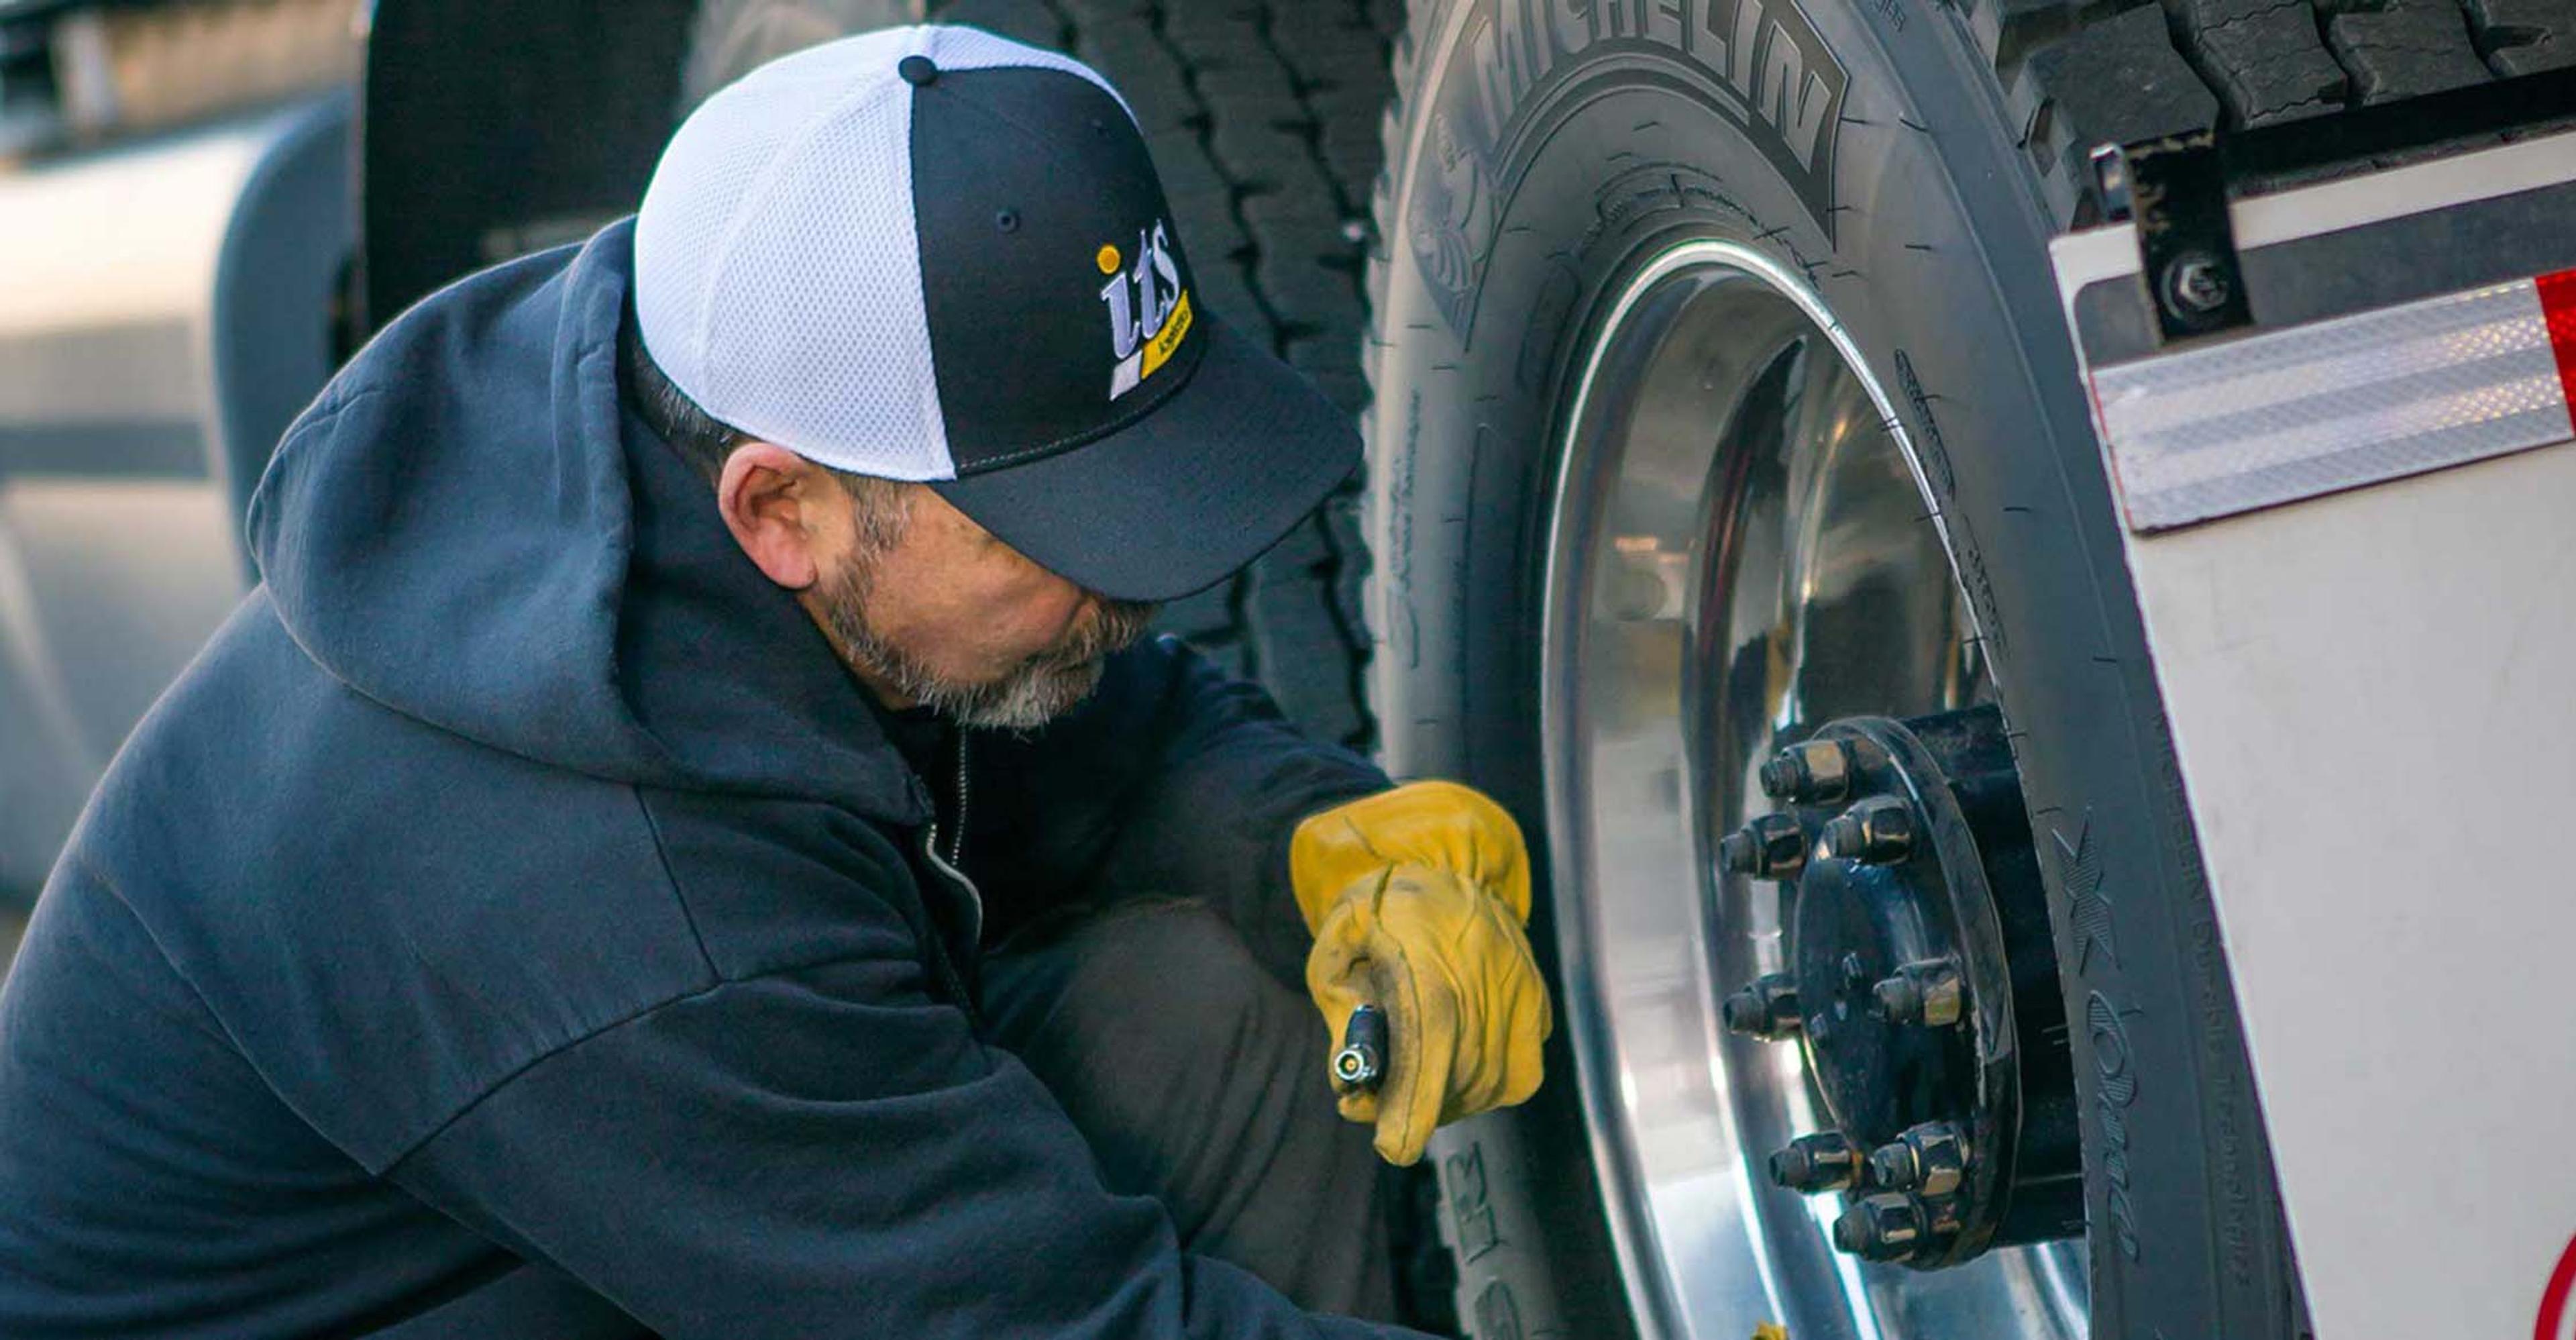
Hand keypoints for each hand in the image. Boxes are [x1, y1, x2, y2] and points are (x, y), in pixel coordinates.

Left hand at [1291, 783, 1552, 1164]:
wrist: (1445, 865)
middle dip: (1406, 1107)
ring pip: (1481, 1089)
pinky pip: (1507, 1079)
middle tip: (1369, 1104)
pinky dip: (1471, 1084)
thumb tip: (1353, 1088)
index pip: (1431, 1045)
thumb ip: (1342, 1016)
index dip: (1412, 1105)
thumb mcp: (1336, 948)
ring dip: (1439, 1099)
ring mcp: (1522, 1002)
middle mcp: (1487, 984)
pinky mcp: (1539, 1015)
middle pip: (1452, 1081)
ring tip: (1406, 1076)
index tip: (1392, 1145)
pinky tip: (1445, 1061)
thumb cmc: (1378, 908)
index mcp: (1430, 960)